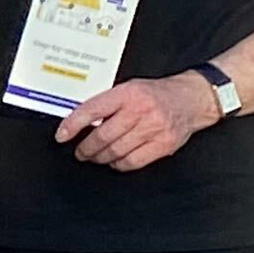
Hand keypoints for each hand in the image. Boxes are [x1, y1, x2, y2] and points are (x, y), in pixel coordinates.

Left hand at [58, 75, 219, 169]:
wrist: (192, 99)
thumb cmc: (157, 93)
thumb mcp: (129, 88)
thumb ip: (107, 102)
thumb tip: (79, 121)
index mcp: (127, 93)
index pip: (92, 110)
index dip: (73, 125)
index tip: (61, 136)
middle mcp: (140, 110)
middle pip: (103, 136)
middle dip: (86, 148)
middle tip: (80, 152)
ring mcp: (154, 129)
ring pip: (116, 151)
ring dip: (100, 157)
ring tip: (94, 157)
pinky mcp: (164, 144)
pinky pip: (134, 161)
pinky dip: (119, 164)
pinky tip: (114, 160)